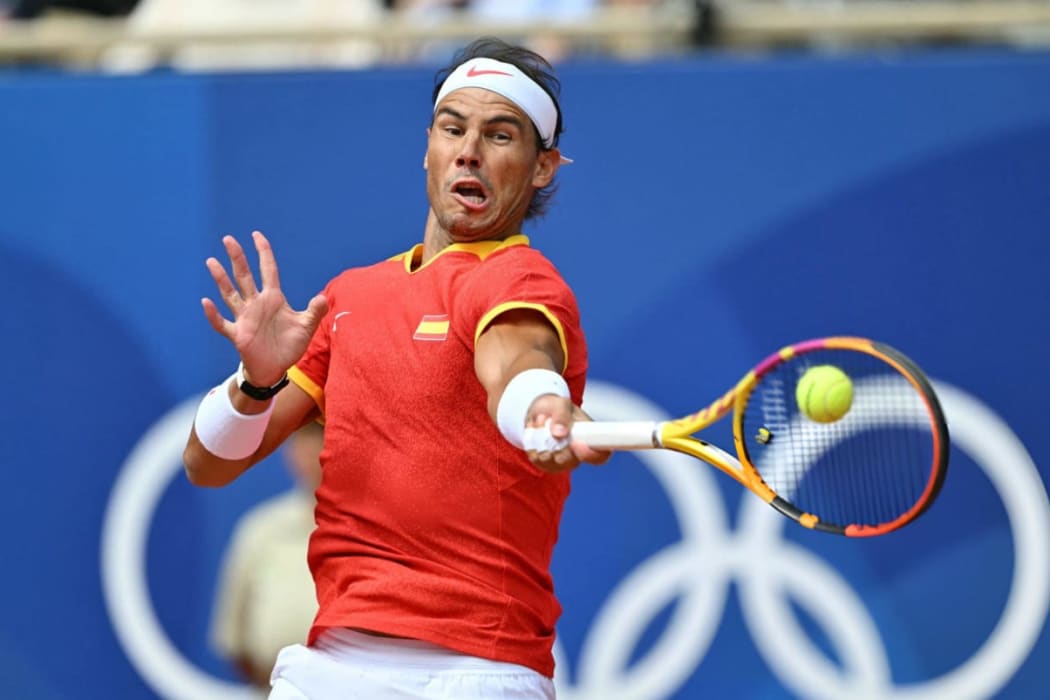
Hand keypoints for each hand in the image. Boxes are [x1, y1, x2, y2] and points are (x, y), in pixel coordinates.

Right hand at [201, 231, 327, 384]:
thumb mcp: (306, 327)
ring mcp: (245, 318)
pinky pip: (222, 323)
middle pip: (244, 276)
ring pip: (230, 295)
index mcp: (273, 298)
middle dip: (237, 258)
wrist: (276, 369)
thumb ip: (315, 311)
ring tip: (212, 262)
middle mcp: (256, 304)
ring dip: (221, 279)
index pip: (268, 270)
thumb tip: (323, 297)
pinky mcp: (237, 335)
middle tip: (228, 239)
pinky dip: (214, 315)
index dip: (263, 253)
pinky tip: (206, 302)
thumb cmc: (289, 345)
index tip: (256, 235)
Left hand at [525, 395, 610, 472]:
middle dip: (553, 440)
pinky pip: (536, 459)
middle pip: (567, 460)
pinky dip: (531, 443)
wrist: (542, 412)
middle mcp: (579, 455)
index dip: (591, 454)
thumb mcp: (561, 404)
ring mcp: (562, 463)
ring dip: (540, 438)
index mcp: (591, 439)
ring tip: (541, 422)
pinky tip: (535, 433)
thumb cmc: (557, 408)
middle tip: (548, 421)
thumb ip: (562, 416)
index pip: (601, 456)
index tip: (576, 443)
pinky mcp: (546, 465)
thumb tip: (559, 433)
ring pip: (548, 459)